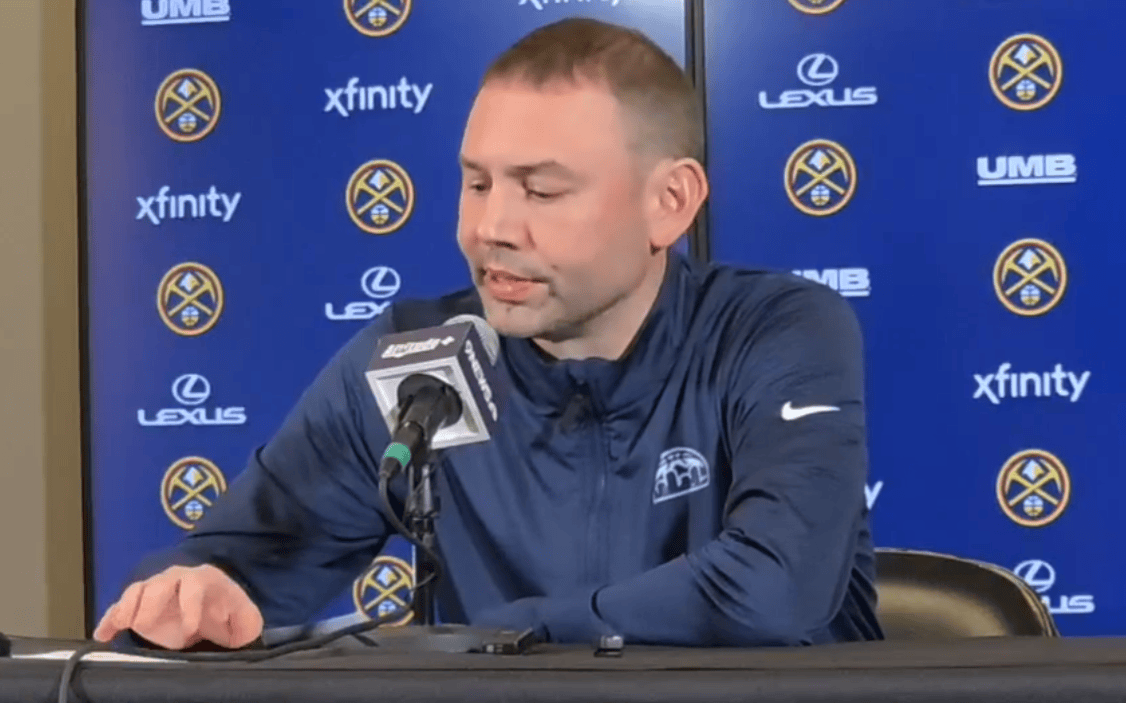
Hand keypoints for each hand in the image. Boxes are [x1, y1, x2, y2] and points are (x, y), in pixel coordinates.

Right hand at [92, 564, 263, 649]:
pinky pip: (120, 609)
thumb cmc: (228, 613)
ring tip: (119, 624)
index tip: (190, 630)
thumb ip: (247, 620)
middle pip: (160, 583)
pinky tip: (102, 635)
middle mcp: (176, 580)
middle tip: (144, 624)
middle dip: (152, 601)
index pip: (195, 585)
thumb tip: (241, 622)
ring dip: (127, 606)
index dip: (191, 606)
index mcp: (204, 579)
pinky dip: (110, 620)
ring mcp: (155, 591)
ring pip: (137, 591)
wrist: (212, 611)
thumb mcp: (245, 619)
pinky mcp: (139, 607)